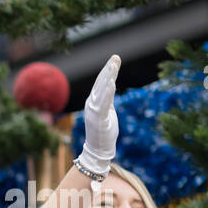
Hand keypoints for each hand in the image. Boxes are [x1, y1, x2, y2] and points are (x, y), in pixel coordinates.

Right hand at [79, 54, 120, 177]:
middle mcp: (91, 104)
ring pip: (101, 90)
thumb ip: (108, 99)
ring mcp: (93, 111)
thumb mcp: (108, 111)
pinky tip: (111, 83)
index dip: (108, 71)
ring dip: (107, 77)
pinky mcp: (97, 118)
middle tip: (115, 57)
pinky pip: (103, 103)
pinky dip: (107, 92)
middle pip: (100, 83)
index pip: (101, 83)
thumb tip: (111, 85)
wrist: (99, 149)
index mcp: (94, 102)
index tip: (115, 59)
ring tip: (113, 65)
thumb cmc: (104, 132)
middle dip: (108, 70)